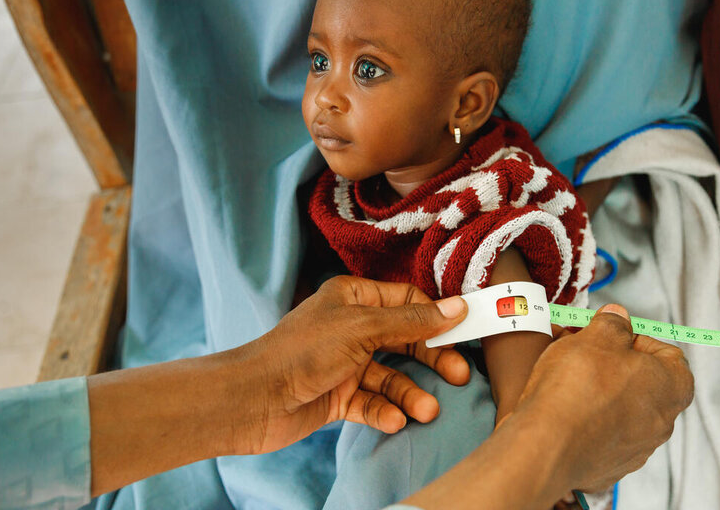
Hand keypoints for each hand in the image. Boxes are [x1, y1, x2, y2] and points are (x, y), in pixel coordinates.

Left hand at [241, 276, 469, 454]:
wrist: (254, 400)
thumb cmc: (303, 352)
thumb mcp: (363, 328)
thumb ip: (412, 321)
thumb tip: (457, 306)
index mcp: (354, 298)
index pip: (407, 301)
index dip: (436, 316)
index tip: (466, 331)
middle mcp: (351, 327)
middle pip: (405, 340)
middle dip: (431, 358)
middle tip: (458, 376)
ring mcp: (345, 363)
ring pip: (391, 376)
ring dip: (410, 393)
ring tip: (425, 411)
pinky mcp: (338, 396)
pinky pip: (371, 402)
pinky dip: (384, 411)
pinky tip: (392, 420)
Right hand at [514, 304, 694, 492]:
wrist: (548, 444)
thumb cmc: (579, 388)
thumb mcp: (597, 337)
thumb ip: (613, 324)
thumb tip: (618, 319)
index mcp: (671, 387)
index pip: (668, 354)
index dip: (636, 338)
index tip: (609, 334)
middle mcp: (662, 422)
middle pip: (640, 381)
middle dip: (611, 363)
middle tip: (581, 350)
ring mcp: (636, 449)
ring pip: (619, 408)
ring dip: (597, 390)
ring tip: (563, 376)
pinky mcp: (609, 466)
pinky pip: (599, 433)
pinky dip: (584, 419)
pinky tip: (561, 407)